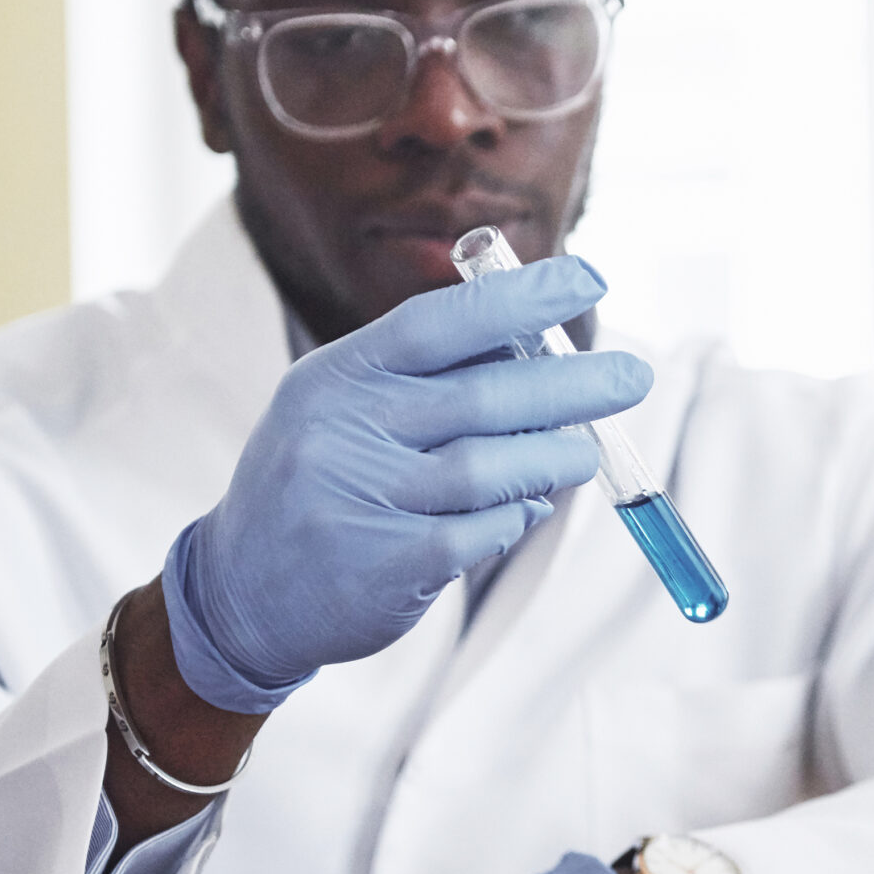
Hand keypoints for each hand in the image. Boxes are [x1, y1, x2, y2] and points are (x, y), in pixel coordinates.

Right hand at [162, 257, 649, 710]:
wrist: (241, 593)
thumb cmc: (324, 482)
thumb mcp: (348, 409)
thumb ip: (430, 377)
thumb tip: (543, 343)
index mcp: (338, 375)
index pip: (442, 322)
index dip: (522, 297)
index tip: (589, 280)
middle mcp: (343, 430)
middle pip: (483, 396)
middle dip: (572, 384)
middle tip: (633, 378)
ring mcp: (360, 499)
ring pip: (492, 468)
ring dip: (554, 459)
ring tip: (583, 456)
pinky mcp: (385, 566)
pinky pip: (482, 532)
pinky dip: (515, 518)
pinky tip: (522, 511)